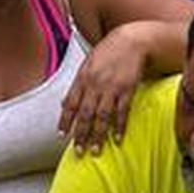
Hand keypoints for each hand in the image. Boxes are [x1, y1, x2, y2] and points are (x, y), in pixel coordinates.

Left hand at [58, 25, 146, 155]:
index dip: (65, 121)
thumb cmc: (109, 52)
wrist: (132, 41)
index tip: (61, 136)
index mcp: (83, 78)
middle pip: (85, 114)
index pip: (70, 103)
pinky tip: (116, 139)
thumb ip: (76, 84)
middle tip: (77, 152)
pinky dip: (119, 126)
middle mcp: (95, 84)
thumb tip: (64, 103)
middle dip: (80, 134)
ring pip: (102, 116)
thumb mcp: (88, 64)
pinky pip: (122, 112)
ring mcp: (112, 88)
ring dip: (98, 135)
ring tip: (95, 151)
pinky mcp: (128, 90)